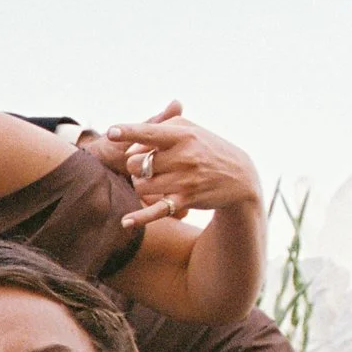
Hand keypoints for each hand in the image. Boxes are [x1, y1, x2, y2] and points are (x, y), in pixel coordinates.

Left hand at [102, 102, 262, 225]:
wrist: (240, 177)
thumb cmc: (207, 149)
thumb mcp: (190, 131)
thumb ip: (160, 129)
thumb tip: (132, 148)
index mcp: (183, 135)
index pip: (150, 132)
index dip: (128, 132)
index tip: (111, 132)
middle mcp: (184, 156)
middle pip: (136, 164)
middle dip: (134, 166)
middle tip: (146, 165)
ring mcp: (185, 180)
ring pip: (141, 185)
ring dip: (140, 184)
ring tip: (153, 179)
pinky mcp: (186, 200)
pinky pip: (157, 210)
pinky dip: (140, 218)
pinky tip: (125, 222)